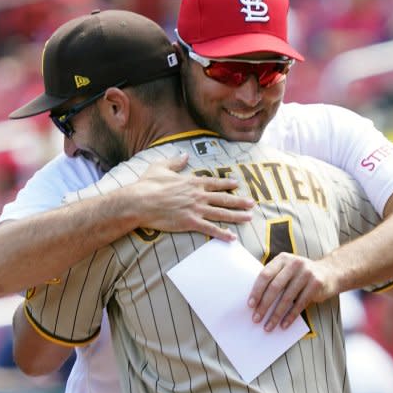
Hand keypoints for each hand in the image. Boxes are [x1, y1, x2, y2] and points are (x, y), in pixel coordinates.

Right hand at [130, 153, 253, 240]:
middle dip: (239, 201)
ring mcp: (195, 209)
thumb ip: (175, 162)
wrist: (140, 202)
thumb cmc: (147, 184)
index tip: (237, 184)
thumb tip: (184, 155)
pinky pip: (210, 229)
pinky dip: (222, 233)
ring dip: (237, 216)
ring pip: (221, 213)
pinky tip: (232, 237)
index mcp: (192, 182)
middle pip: (223, 198)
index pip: (214, 182)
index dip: (227, 183)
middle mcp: (198, 195)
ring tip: (249, 218)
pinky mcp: (190, 222)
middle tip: (252, 204)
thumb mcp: (160, 167)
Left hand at [248, 253, 339, 330]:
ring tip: (268, 326)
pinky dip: (290, 316)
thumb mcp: (287, 270)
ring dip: (276, 315)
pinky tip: (283, 325)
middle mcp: (294, 263)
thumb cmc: (301, 274)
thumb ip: (274, 278)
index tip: (250, 305)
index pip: (265, 275)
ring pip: (287, 298)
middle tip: (256, 319)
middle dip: (264, 305)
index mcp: (282, 259)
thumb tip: (254, 300)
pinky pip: (300, 304)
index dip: (256, 290)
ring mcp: (306, 273)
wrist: (330, 272)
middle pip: (275, 287)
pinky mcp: (316, 284)